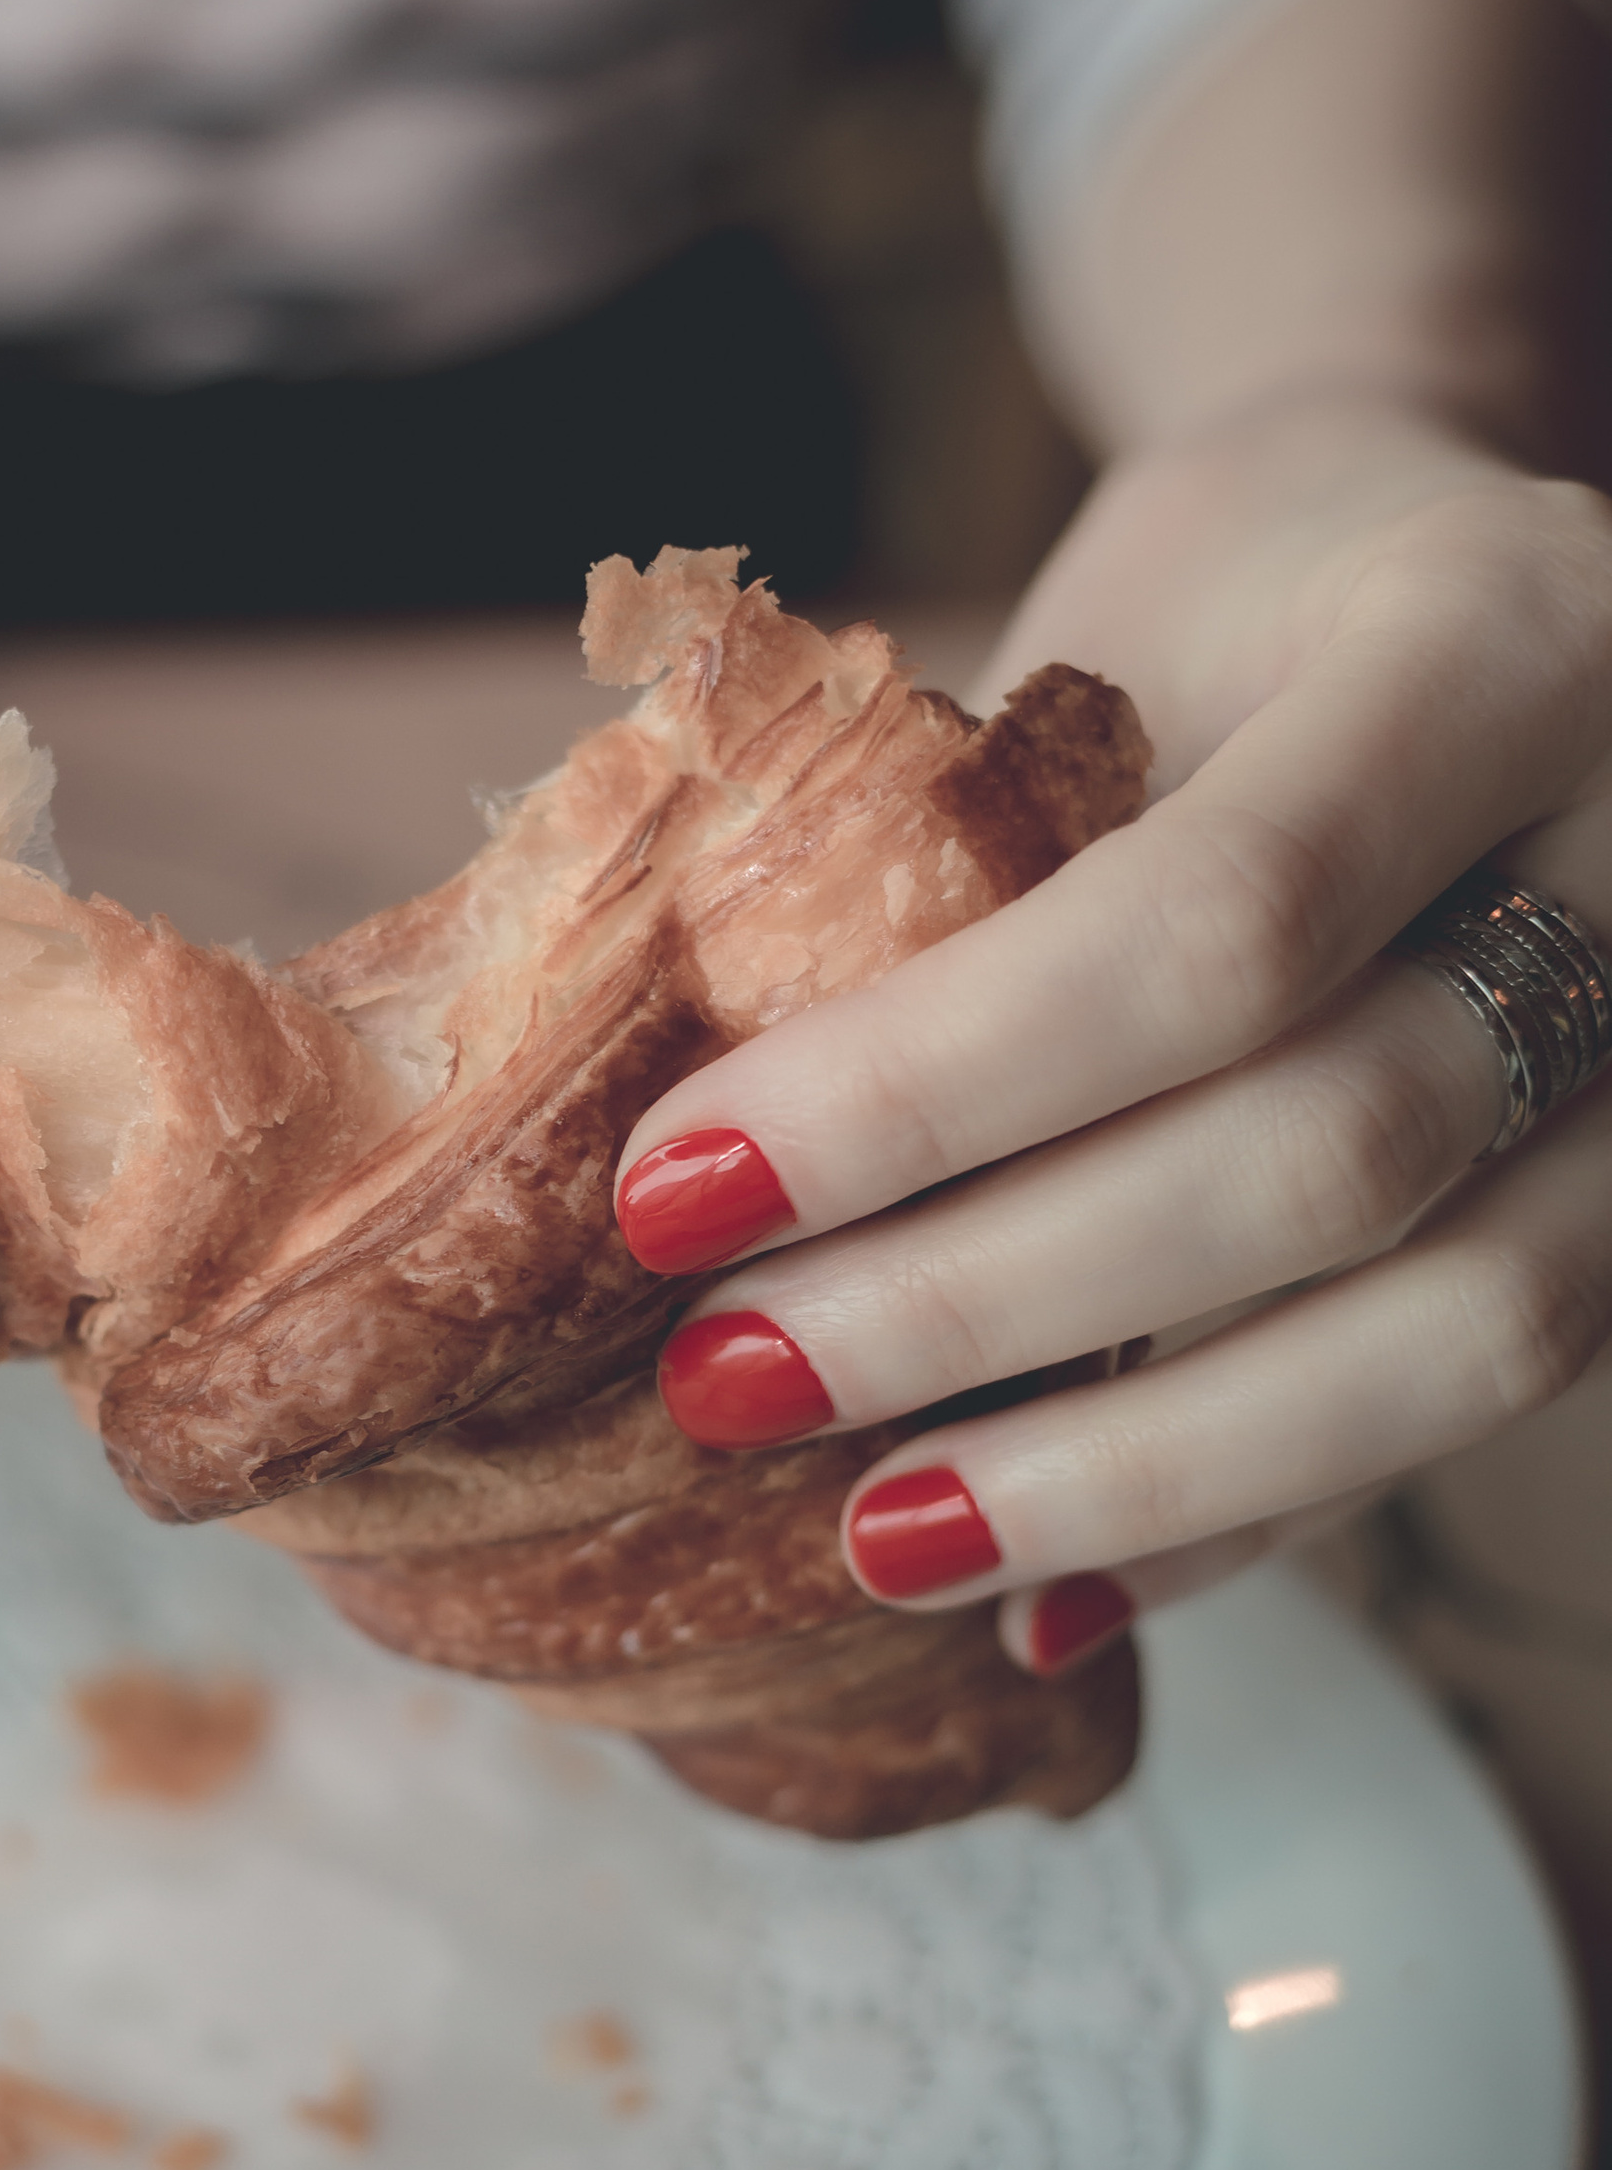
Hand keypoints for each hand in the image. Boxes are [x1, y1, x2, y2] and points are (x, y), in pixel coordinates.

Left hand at [612, 392, 1611, 1670]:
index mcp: (1496, 642)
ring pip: (1461, 1332)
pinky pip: (1472, 1403)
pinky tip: (1048, 1592)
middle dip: (999, 1299)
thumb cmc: (1229, 605)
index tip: (672, 1190)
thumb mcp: (1100, 634)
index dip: (931, 1090)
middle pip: (1337, 1151)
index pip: (1217, 919)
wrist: (1456, 576)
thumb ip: (967, 849)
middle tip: (734, 1378)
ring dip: (1135, 1470)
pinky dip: (1245, 1516)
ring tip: (877, 1534)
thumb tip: (683, 1152)